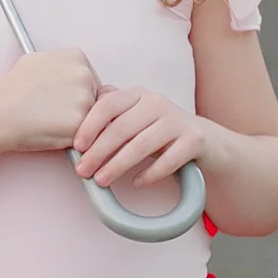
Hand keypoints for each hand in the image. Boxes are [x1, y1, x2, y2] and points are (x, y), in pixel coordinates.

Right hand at [0, 47, 101, 151]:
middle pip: (96, 99)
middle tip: (53, 113)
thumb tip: (73, 73)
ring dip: (78, 124)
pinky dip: (72, 138)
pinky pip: (85, 134)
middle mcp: (84, 74)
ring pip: (93, 118)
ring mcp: (84, 98)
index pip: (91, 81)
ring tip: (50, 121)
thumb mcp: (37, 62)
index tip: (58, 101)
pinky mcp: (80, 122)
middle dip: (80, 109)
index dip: (74, 96)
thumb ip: (61, 67)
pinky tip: (51, 131)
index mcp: (77, 57)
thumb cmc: (13, 89)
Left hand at [73, 86, 206, 188]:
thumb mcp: (134, 116)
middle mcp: (157, 103)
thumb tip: (74, 118)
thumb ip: (110, 113)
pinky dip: (150, 174)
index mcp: (138, 94)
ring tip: (101, 180)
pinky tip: (136, 183)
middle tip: (82, 171)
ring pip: (142, 145)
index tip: (76, 147)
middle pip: (122, 128)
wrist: (203, 139)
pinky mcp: (194, 140)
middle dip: (98, 152)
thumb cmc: (158, 130)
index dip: (90, 125)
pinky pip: (168, 160)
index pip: (108, 105)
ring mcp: (177, 121)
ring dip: (118, 165)